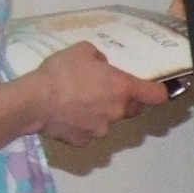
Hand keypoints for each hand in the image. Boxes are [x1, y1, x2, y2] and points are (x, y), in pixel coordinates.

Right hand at [33, 42, 166, 146]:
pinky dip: (80, 125)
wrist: (34, 101)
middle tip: (105, 90)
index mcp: (123, 89)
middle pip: (132, 109)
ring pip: (109, 120)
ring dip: (100, 112)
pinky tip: (65, 115)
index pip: (157, 95)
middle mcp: (118, 112)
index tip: (157, 90)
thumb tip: (102, 65)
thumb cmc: (61, 72)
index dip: (159, 92)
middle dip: (124, 101)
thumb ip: (99, 58)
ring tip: (76, 101)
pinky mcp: (84, 141)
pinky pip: (87, 132)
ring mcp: (102, 129)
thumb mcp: (82, 51)